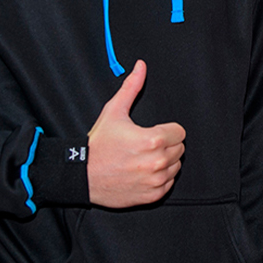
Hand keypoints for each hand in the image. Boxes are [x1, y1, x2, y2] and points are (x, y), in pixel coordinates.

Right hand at [86, 60, 184, 207]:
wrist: (82, 175)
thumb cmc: (98, 145)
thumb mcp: (113, 112)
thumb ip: (131, 88)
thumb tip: (141, 67)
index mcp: (153, 139)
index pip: (180, 132)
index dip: (167, 130)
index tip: (152, 132)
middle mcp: (157, 161)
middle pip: (179, 149)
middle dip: (166, 145)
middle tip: (145, 146)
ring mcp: (155, 180)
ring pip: (176, 166)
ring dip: (164, 162)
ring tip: (142, 159)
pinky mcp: (152, 195)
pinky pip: (169, 184)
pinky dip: (160, 179)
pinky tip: (142, 172)